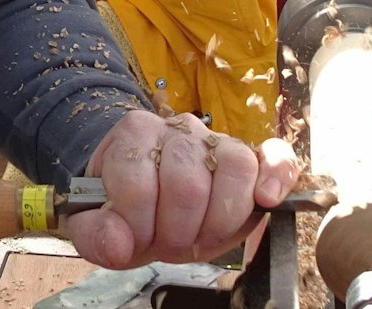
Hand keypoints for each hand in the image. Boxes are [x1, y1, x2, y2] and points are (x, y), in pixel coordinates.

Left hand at [65, 112, 297, 268]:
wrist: (147, 196)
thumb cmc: (125, 209)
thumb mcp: (96, 224)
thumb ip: (94, 234)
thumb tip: (117, 244)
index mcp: (133, 135)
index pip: (137, 183)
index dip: (138, 224)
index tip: (136, 238)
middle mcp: (178, 128)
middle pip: (187, 183)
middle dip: (178, 231)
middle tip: (171, 243)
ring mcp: (217, 139)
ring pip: (234, 168)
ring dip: (219, 220)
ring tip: (203, 236)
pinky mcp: (252, 157)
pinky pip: (274, 156)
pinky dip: (276, 176)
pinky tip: (266, 199)